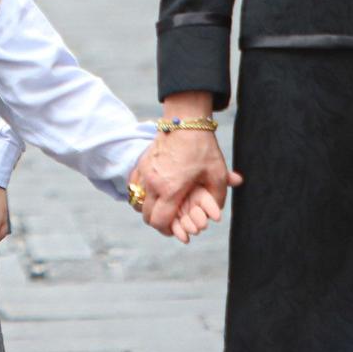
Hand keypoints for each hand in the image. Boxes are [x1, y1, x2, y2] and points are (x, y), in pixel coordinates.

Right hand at [133, 97, 240, 238]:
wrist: (185, 120)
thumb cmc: (203, 148)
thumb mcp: (217, 174)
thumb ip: (218, 198)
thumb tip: (216, 215)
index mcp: (171, 189)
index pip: (159, 222)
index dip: (167, 230)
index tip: (175, 229)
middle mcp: (152, 183)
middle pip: (146, 216)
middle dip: (158, 222)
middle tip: (170, 220)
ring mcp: (143, 172)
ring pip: (137, 202)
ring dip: (148, 208)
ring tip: (162, 206)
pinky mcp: (140, 163)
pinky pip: (134, 187)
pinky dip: (140, 193)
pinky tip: (153, 191)